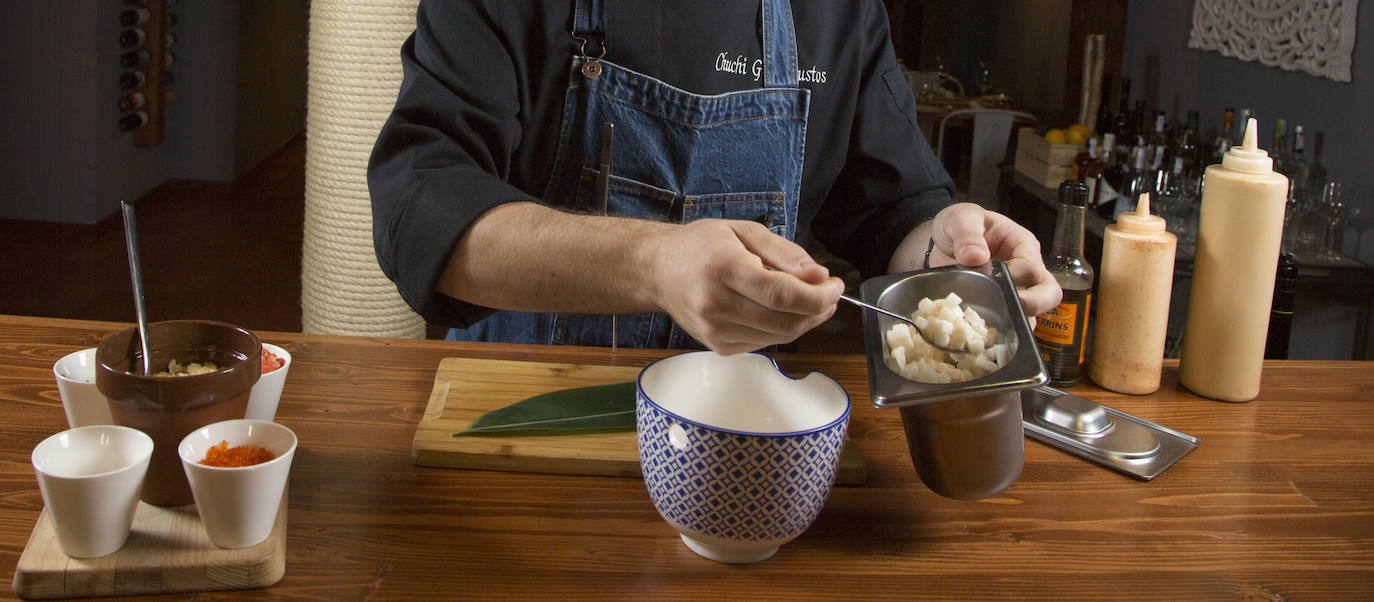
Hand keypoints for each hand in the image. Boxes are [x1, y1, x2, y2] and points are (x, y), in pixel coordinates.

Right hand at [645, 220, 843, 354]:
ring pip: (778, 337)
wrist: (658, 270)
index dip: (816, 295)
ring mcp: (714, 330)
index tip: (834, 285)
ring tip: (811, 300)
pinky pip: (764, 344)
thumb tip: (818, 276)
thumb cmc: (701, 245)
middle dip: (817, 310)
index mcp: (723, 268)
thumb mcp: (744, 231)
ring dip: (805, 322)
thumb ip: (784, 253)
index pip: (781, 295)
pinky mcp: (717, 346)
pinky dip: (782, 330)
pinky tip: (782, 312)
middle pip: (784, 322)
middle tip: (829, 293)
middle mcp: (715, 304)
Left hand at [898, 203, 1060, 315]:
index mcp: (1021, 245)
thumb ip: (967, 232)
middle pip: (1049, 294)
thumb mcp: (960, 217)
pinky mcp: (999, 308)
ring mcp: (1015, 291)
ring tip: (986, 324)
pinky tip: (976, 332)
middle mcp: (1025, 271)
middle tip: (1007, 310)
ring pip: (1030, 315)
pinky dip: (996, 331)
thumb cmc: (957, 225)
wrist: (940, 243)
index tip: (990, 280)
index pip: (1032, 266)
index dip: (1016, 277)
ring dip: (1013, 323)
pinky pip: (1008, 325)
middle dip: (1034, 306)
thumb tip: (976, 256)